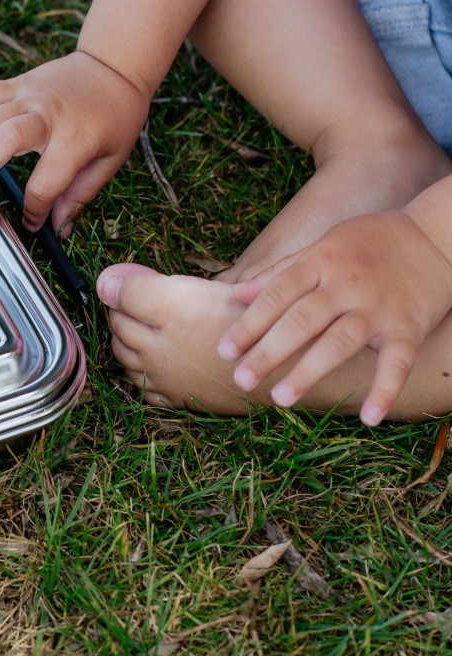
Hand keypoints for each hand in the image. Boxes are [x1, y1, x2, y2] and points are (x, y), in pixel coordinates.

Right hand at [0, 51, 149, 231]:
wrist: (114, 67)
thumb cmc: (116, 116)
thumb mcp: (110, 159)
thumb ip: (81, 194)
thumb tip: (59, 227)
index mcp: (76, 139)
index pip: (46, 183)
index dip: (34, 210)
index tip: (31, 222)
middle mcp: (50, 114)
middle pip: (6, 138)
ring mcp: (31, 94)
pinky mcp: (19, 83)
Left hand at [217, 211, 451, 424]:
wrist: (437, 237)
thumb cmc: (368, 243)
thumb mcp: (322, 246)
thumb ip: (279, 272)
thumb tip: (235, 294)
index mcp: (321, 262)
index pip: (277, 295)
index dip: (249, 323)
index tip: (225, 350)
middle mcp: (346, 284)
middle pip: (301, 321)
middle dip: (268, 352)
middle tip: (241, 379)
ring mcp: (378, 308)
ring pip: (339, 342)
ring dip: (308, 371)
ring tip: (281, 398)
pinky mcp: (408, 328)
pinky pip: (397, 363)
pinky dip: (385, 390)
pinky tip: (368, 418)